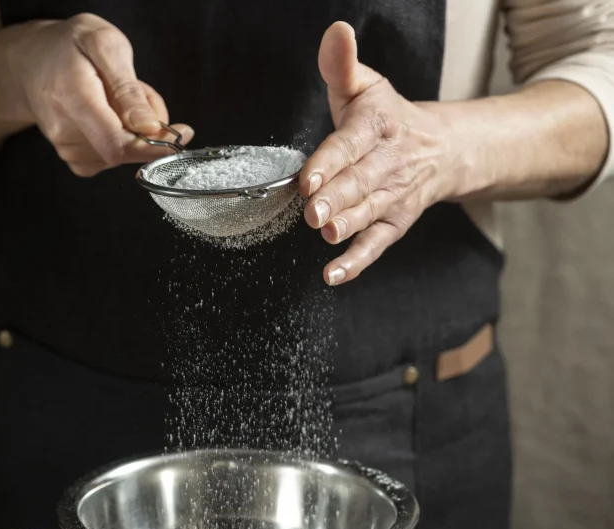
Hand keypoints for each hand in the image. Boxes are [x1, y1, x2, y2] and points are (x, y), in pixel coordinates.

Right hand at [10, 14, 192, 176]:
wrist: (31, 62)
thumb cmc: (68, 48)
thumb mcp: (104, 45)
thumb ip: (128, 88)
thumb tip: (150, 127)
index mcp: (73, 99)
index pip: (118, 145)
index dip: (154, 148)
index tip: (180, 136)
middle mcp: (67, 133)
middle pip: (127, 150)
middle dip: (148, 127)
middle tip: (140, 92)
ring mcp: (69, 150)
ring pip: (126, 153)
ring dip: (136, 128)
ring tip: (117, 95)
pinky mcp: (77, 160)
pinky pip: (116, 157)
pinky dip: (125, 137)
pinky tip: (111, 113)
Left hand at [300, 22, 451, 284]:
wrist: (440, 150)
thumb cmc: (387, 120)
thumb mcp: (367, 87)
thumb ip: (343, 65)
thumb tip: (336, 32)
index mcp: (378, 126)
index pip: (350, 144)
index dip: (329, 161)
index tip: (309, 178)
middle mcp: (388, 164)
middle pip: (359, 183)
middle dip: (336, 197)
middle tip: (313, 212)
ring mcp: (392, 198)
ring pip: (368, 214)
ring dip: (348, 226)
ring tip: (327, 234)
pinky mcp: (393, 224)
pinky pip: (376, 246)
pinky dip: (355, 262)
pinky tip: (332, 275)